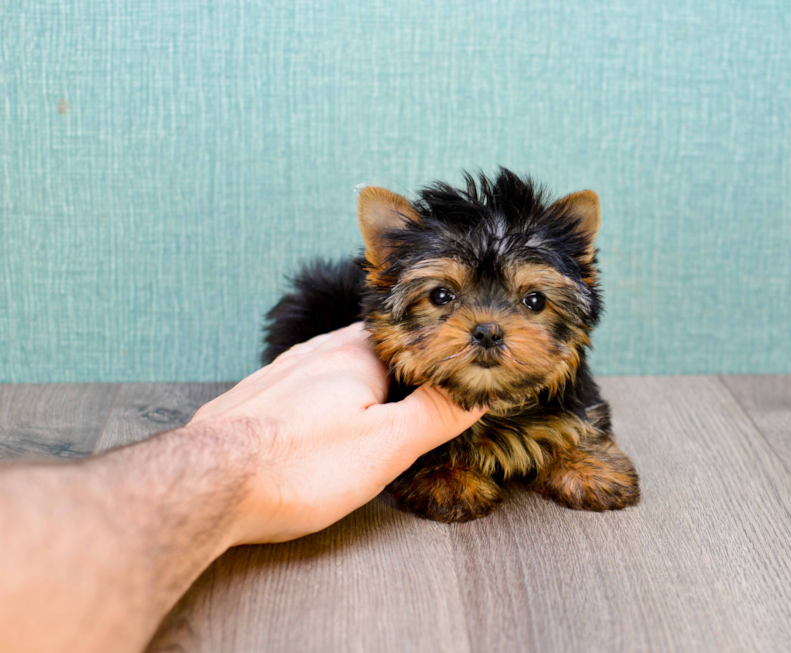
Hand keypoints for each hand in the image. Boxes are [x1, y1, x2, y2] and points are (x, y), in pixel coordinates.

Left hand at [190, 322, 485, 544]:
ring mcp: (280, 373)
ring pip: (333, 374)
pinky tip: (316, 436)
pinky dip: (317, 411)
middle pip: (372, 355)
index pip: (410, 339)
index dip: (433, 360)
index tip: (450, 381)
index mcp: (355, 351)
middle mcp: (316, 351)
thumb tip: (477, 389)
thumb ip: (437, 413)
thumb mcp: (388, 445)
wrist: (208, 485)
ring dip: (355, 395)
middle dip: (395, 380)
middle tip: (414, 411)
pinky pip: (299, 395)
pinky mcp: (253, 400)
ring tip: (370, 425)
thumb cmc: (300, 466)